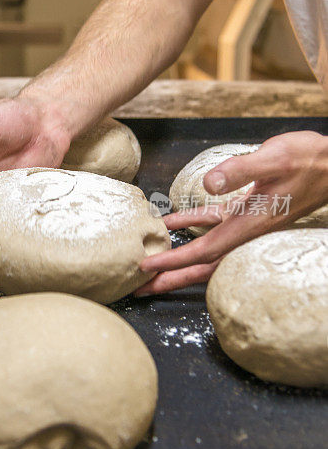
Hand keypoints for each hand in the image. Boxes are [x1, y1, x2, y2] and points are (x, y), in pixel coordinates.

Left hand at [135, 131, 327, 294]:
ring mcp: (246, 223)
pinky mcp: (248, 210)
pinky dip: (190, 225)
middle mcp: (247, 231)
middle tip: (140, 289)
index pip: (205, 252)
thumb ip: (239, 170)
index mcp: (250, 225)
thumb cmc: (308, 160)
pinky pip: (213, 224)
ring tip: (151, 269)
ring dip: (178, 258)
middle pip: (202, 265)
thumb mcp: (274, 158)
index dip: (174, 262)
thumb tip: (208, 183)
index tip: (147, 270)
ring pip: (206, 249)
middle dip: (171, 279)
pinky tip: (170, 222)